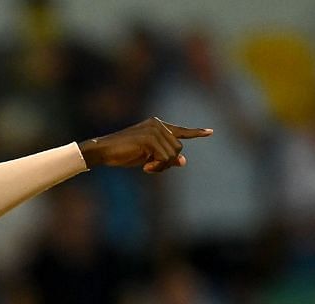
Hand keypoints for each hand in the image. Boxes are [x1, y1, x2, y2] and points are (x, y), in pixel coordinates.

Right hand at [80, 117, 214, 173]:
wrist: (104, 150)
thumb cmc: (123, 154)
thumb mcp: (147, 157)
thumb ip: (165, 157)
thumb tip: (183, 162)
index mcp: (157, 125)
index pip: (180, 131)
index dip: (196, 133)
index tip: (210, 132)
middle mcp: (158, 124)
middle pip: (178, 149)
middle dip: (167, 163)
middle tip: (151, 168)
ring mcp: (154, 129)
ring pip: (173, 154)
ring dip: (162, 166)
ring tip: (147, 167)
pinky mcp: (150, 138)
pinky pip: (164, 158)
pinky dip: (157, 167)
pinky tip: (145, 168)